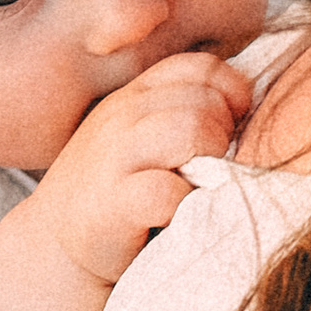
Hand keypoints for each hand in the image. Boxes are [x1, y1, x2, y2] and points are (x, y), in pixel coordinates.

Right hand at [28, 50, 253, 284]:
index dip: (231, 93)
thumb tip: (250, 106)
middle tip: (212, 167)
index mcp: (135, 95)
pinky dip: (185, 203)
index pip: (199, 67)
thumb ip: (183, 112)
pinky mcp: (113, 204)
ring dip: (209, 163)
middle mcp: (122, 116)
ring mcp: (114, 157)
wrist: (60, 244)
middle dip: (222, 135)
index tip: (232, 129)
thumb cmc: (119, 188)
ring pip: (190, 131)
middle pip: (203, 99)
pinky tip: (180, 213)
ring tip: (199, 185)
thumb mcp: (143, 136)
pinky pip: (168, 190)